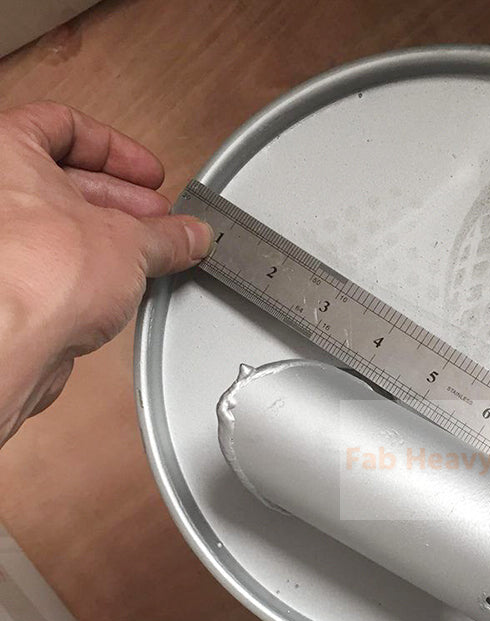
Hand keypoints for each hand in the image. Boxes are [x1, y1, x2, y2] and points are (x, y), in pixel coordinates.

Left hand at [0, 101, 211, 444]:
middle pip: (65, 180)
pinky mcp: (10, 286)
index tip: (147, 175)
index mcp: (6, 152)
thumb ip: (167, 235)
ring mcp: (1, 243)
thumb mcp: (131, 243)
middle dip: (122, 200)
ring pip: (61, 227)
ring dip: (109, 238)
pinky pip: (55, 265)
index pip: (62, 125)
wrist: (9, 345)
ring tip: (149, 255)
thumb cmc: (37, 276)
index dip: (116, 150)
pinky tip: (121, 285)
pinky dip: (90, 270)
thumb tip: (189, 235)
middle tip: (158, 218)